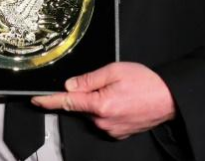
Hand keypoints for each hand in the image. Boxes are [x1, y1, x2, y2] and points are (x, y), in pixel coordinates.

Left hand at [32, 62, 175, 139]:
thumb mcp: (114, 70)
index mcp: (100, 104)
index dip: (49, 100)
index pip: (67, 102)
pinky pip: (103, 119)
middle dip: (85, 94)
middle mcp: (103, 121)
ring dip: (97, 101)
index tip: (35, 99)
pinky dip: (106, 109)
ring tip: (118, 91)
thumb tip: (69, 85)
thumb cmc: (145, 82)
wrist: (169, 98)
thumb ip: (88, 78)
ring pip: (92, 113)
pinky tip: (120, 100)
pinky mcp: (118, 133)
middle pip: (81, 106)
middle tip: (105, 82)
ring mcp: (111, 130)